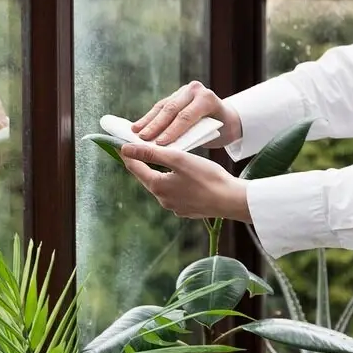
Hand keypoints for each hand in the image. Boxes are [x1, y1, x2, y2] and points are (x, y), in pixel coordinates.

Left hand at [120, 141, 249, 222]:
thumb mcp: (178, 159)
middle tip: (143, 148)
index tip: (121, 143)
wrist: (231, 200)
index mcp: (157, 186)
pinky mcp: (187, 210)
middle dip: (145, 163)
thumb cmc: (207, 177)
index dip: (128, 153)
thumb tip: (125, 149)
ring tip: (167, 161)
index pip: (134, 167)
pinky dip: (176, 183)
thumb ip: (151, 153)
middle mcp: (163, 199)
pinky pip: (175, 193)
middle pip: (148, 177)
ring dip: (162, 173)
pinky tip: (185, 177)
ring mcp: (175, 207)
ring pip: (163, 186)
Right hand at [133, 79, 241, 148]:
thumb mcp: (212, 135)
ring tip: (134, 132)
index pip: (186, 116)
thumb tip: (169, 148)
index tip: (159, 144)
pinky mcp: (175, 94)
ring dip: (148, 121)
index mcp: (207, 99)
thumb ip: (193, 137)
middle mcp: (195, 90)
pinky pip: (160, 106)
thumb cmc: (221, 130)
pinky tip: (138, 126)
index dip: (172, 130)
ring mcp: (184, 90)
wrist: (227, 117)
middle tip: (142, 139)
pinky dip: (149, 117)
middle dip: (156, 125)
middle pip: (172, 109)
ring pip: (163, 106)